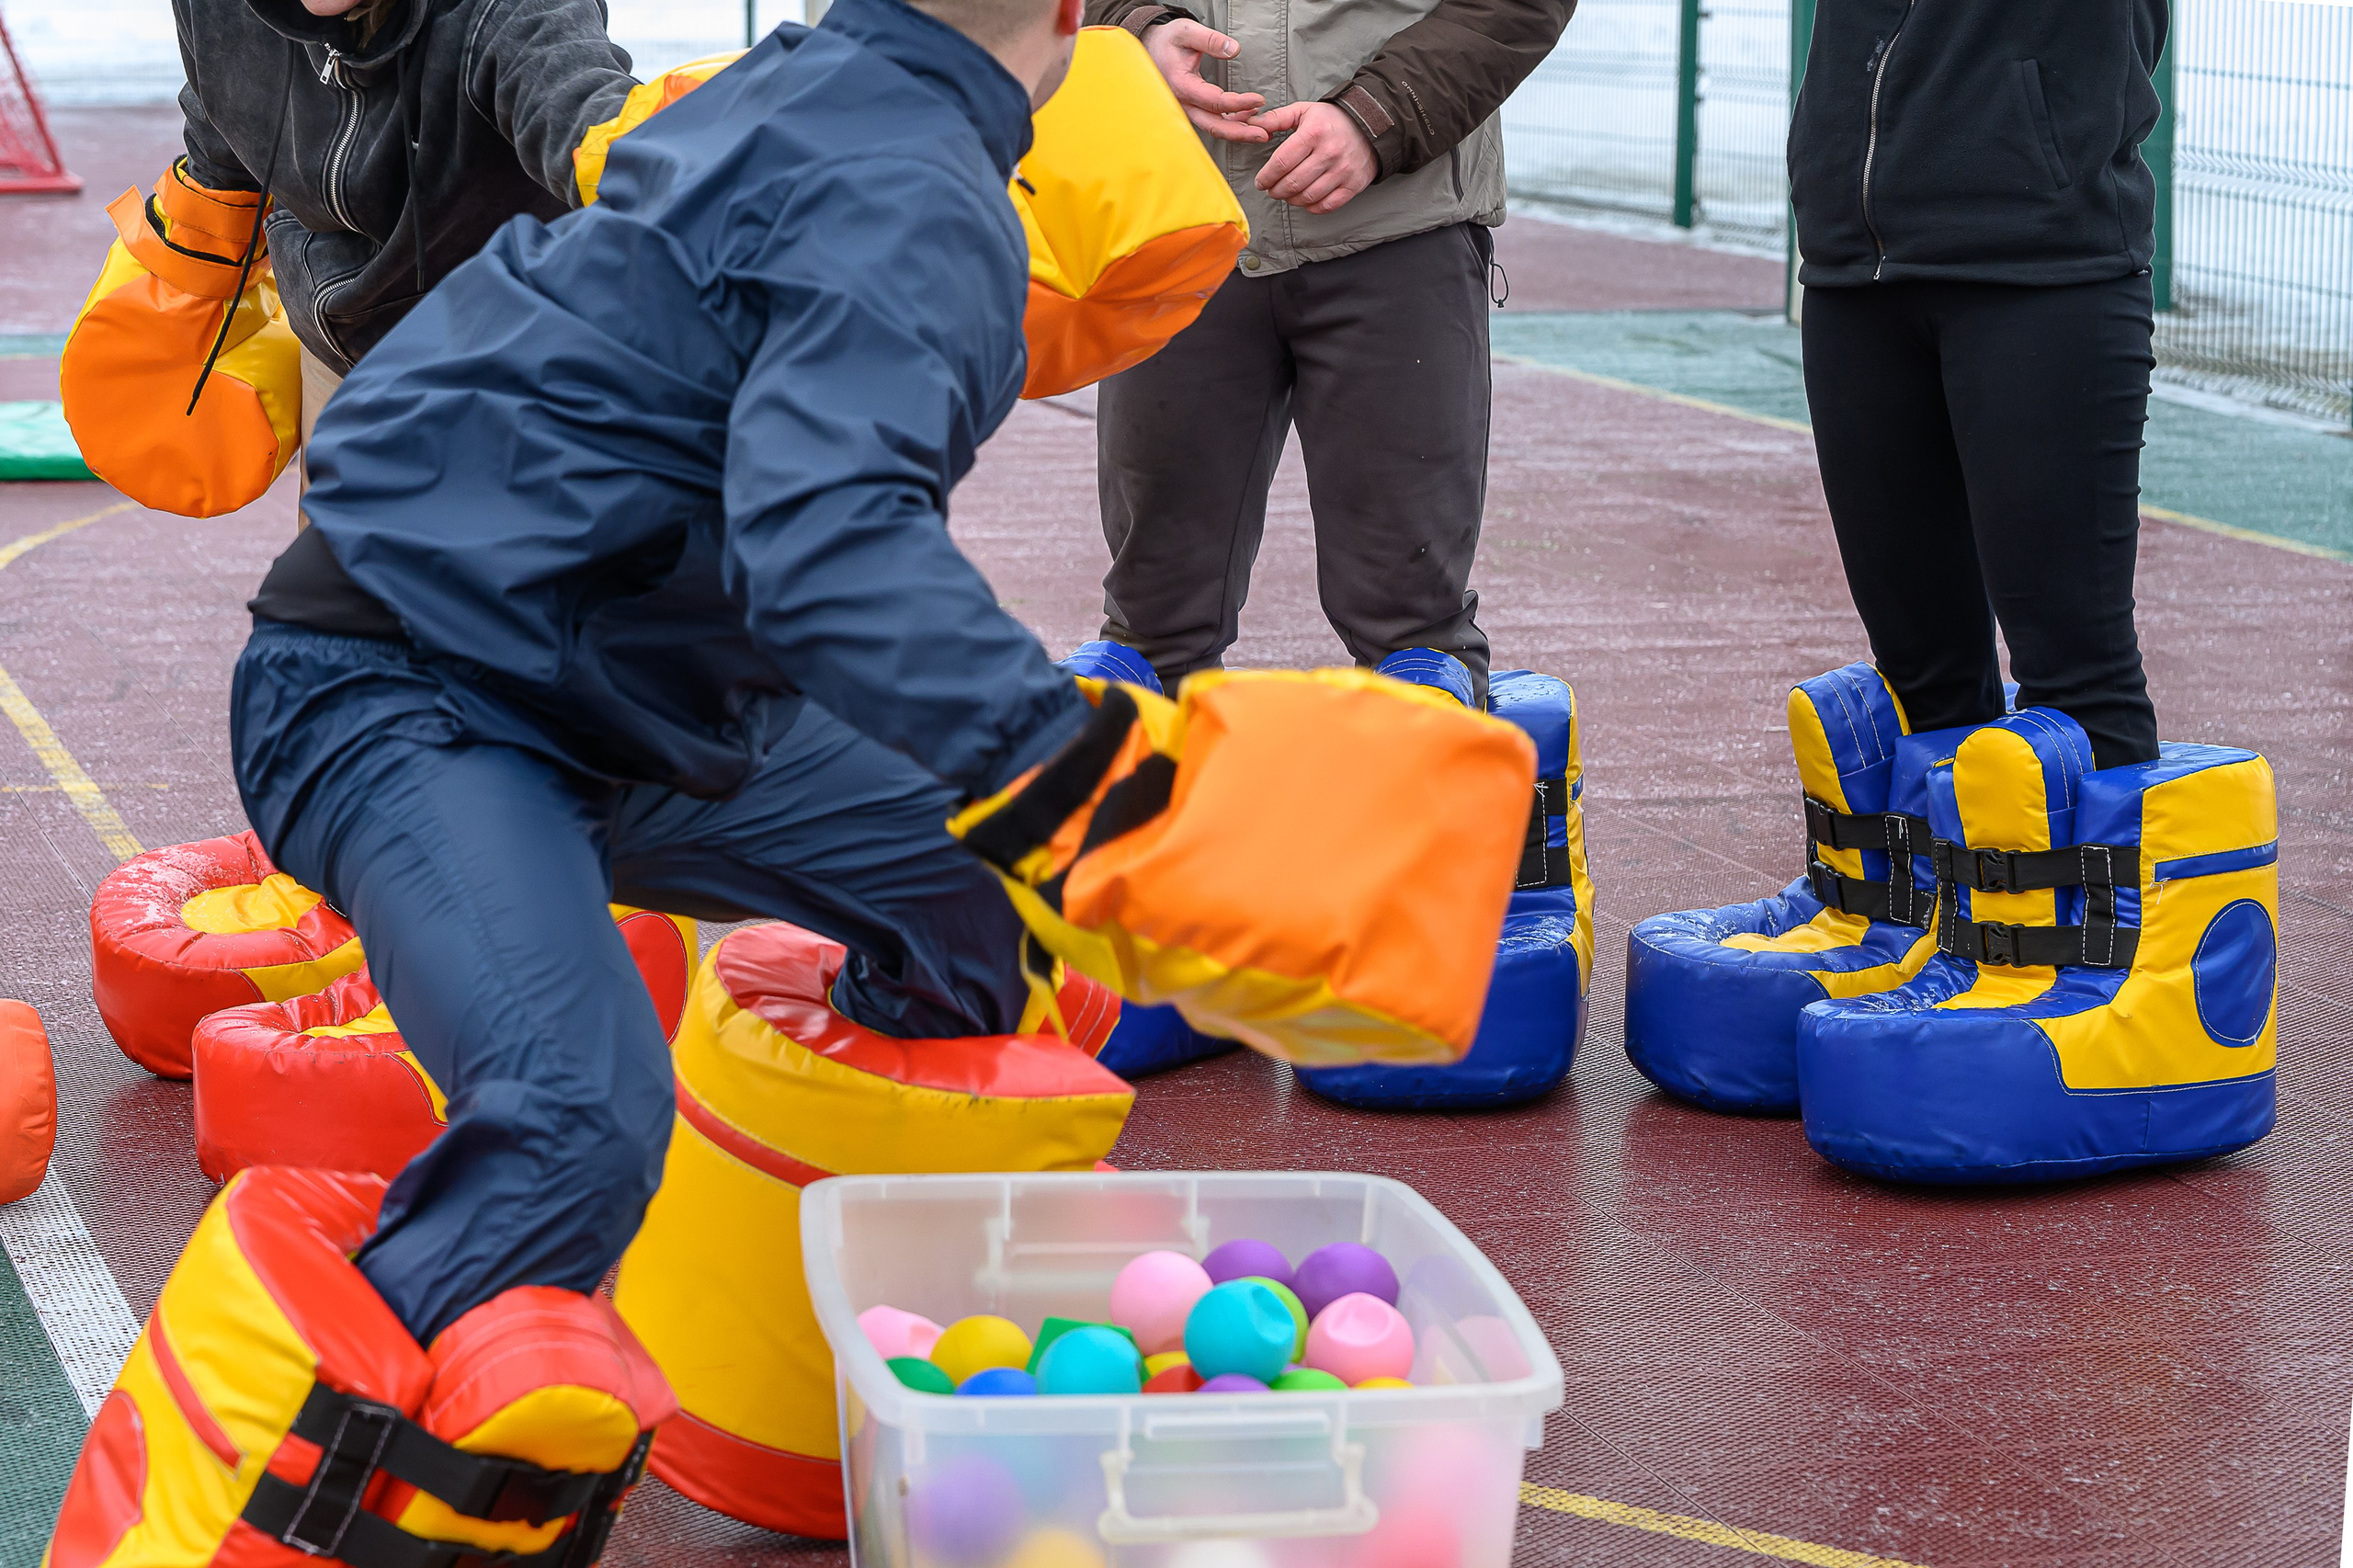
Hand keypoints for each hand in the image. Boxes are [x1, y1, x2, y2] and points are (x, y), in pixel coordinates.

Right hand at [1142, 19, 1268, 142]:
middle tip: (1263, 134)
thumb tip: (1234, 49)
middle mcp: (1183, 103)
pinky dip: (1231, 123)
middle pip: (1214, 125)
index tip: (1259, 99)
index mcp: (1181, 85)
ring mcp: (1187, 109)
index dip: (1239, 103)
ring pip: (1214, 127)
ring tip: (1260, 132)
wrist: (1151, 48)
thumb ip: (1210, 40)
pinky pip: (1212, 121)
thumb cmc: (1168, 41)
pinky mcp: (1192, 109)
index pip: (1215, 101)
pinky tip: (1248, 118)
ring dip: (1238, 132)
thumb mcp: (1186, 32)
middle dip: (1240, 133)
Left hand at [1250, 100, 1375, 212]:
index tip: (1261, 182)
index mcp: (1314, 133)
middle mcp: (1329, 152)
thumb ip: (1276, 118)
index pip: (1282, 162)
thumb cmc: (1330, 120)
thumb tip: (1252, 125)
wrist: (1370, 126)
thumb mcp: (1303, 111)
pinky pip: (1326, 205)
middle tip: (1271, 190)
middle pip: (1292, 183)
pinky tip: (1304, 199)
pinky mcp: (1353, 185)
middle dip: (1275, 191)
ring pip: (1307, 197)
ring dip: (1290, 200)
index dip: (1266, 176)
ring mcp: (1343, 171)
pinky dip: (1310, 207)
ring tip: (1285, 194)